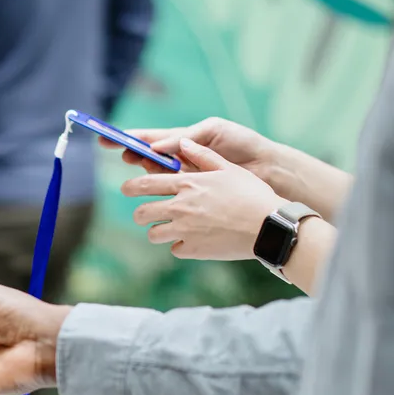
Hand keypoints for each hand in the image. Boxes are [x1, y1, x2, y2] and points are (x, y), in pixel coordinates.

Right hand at [102, 117, 280, 181]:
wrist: (267, 168)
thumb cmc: (243, 145)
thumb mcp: (214, 130)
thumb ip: (186, 138)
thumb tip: (156, 147)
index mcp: (183, 142)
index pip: (149, 139)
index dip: (129, 139)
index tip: (109, 139)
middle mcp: (180, 161)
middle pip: (147, 160)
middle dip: (132, 156)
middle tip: (123, 155)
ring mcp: (185, 180)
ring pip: (156, 180)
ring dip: (146, 176)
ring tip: (145, 170)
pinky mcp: (194, 197)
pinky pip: (171, 198)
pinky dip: (161, 196)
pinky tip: (157, 194)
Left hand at [121, 139, 285, 260]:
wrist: (267, 226)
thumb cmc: (251, 194)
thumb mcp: (229, 169)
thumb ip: (202, 156)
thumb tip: (183, 144)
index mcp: (188, 184)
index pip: (146, 184)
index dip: (132, 186)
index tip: (126, 188)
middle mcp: (180, 207)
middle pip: (142, 212)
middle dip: (140, 213)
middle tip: (144, 214)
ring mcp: (184, 230)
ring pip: (153, 234)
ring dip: (158, 231)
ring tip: (167, 229)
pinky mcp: (192, 249)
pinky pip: (175, 248)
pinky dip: (180, 245)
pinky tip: (192, 241)